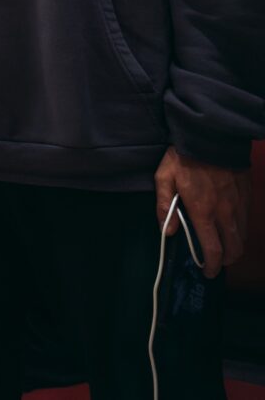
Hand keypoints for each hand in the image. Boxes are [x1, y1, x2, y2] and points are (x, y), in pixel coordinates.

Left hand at [155, 147, 250, 278]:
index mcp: (203, 211)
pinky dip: (239, 230)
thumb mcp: (163, 178)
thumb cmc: (183, 157)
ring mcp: (238, 204)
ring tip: (221, 247)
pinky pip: (246, 220)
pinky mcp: (246, 194)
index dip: (211, 266)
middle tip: (215, 262)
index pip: (213, 249)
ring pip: (243, 236)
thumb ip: (164, 206)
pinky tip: (229, 226)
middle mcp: (225, 212)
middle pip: (234, 249)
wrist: (211, 136)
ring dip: (234, 246)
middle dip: (226, 261)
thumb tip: (167, 231)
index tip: (207, 272)